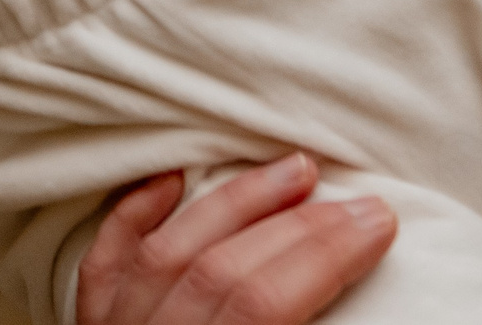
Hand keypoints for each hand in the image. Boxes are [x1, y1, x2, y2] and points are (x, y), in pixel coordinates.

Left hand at [78, 155, 395, 324]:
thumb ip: (294, 322)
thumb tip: (344, 280)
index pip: (265, 303)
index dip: (326, 257)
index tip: (378, 223)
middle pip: (221, 269)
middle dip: (298, 227)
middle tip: (357, 201)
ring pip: (166, 252)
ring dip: (233, 206)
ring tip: (290, 172)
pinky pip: (103, 264)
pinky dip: (134, 217)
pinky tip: (168, 181)